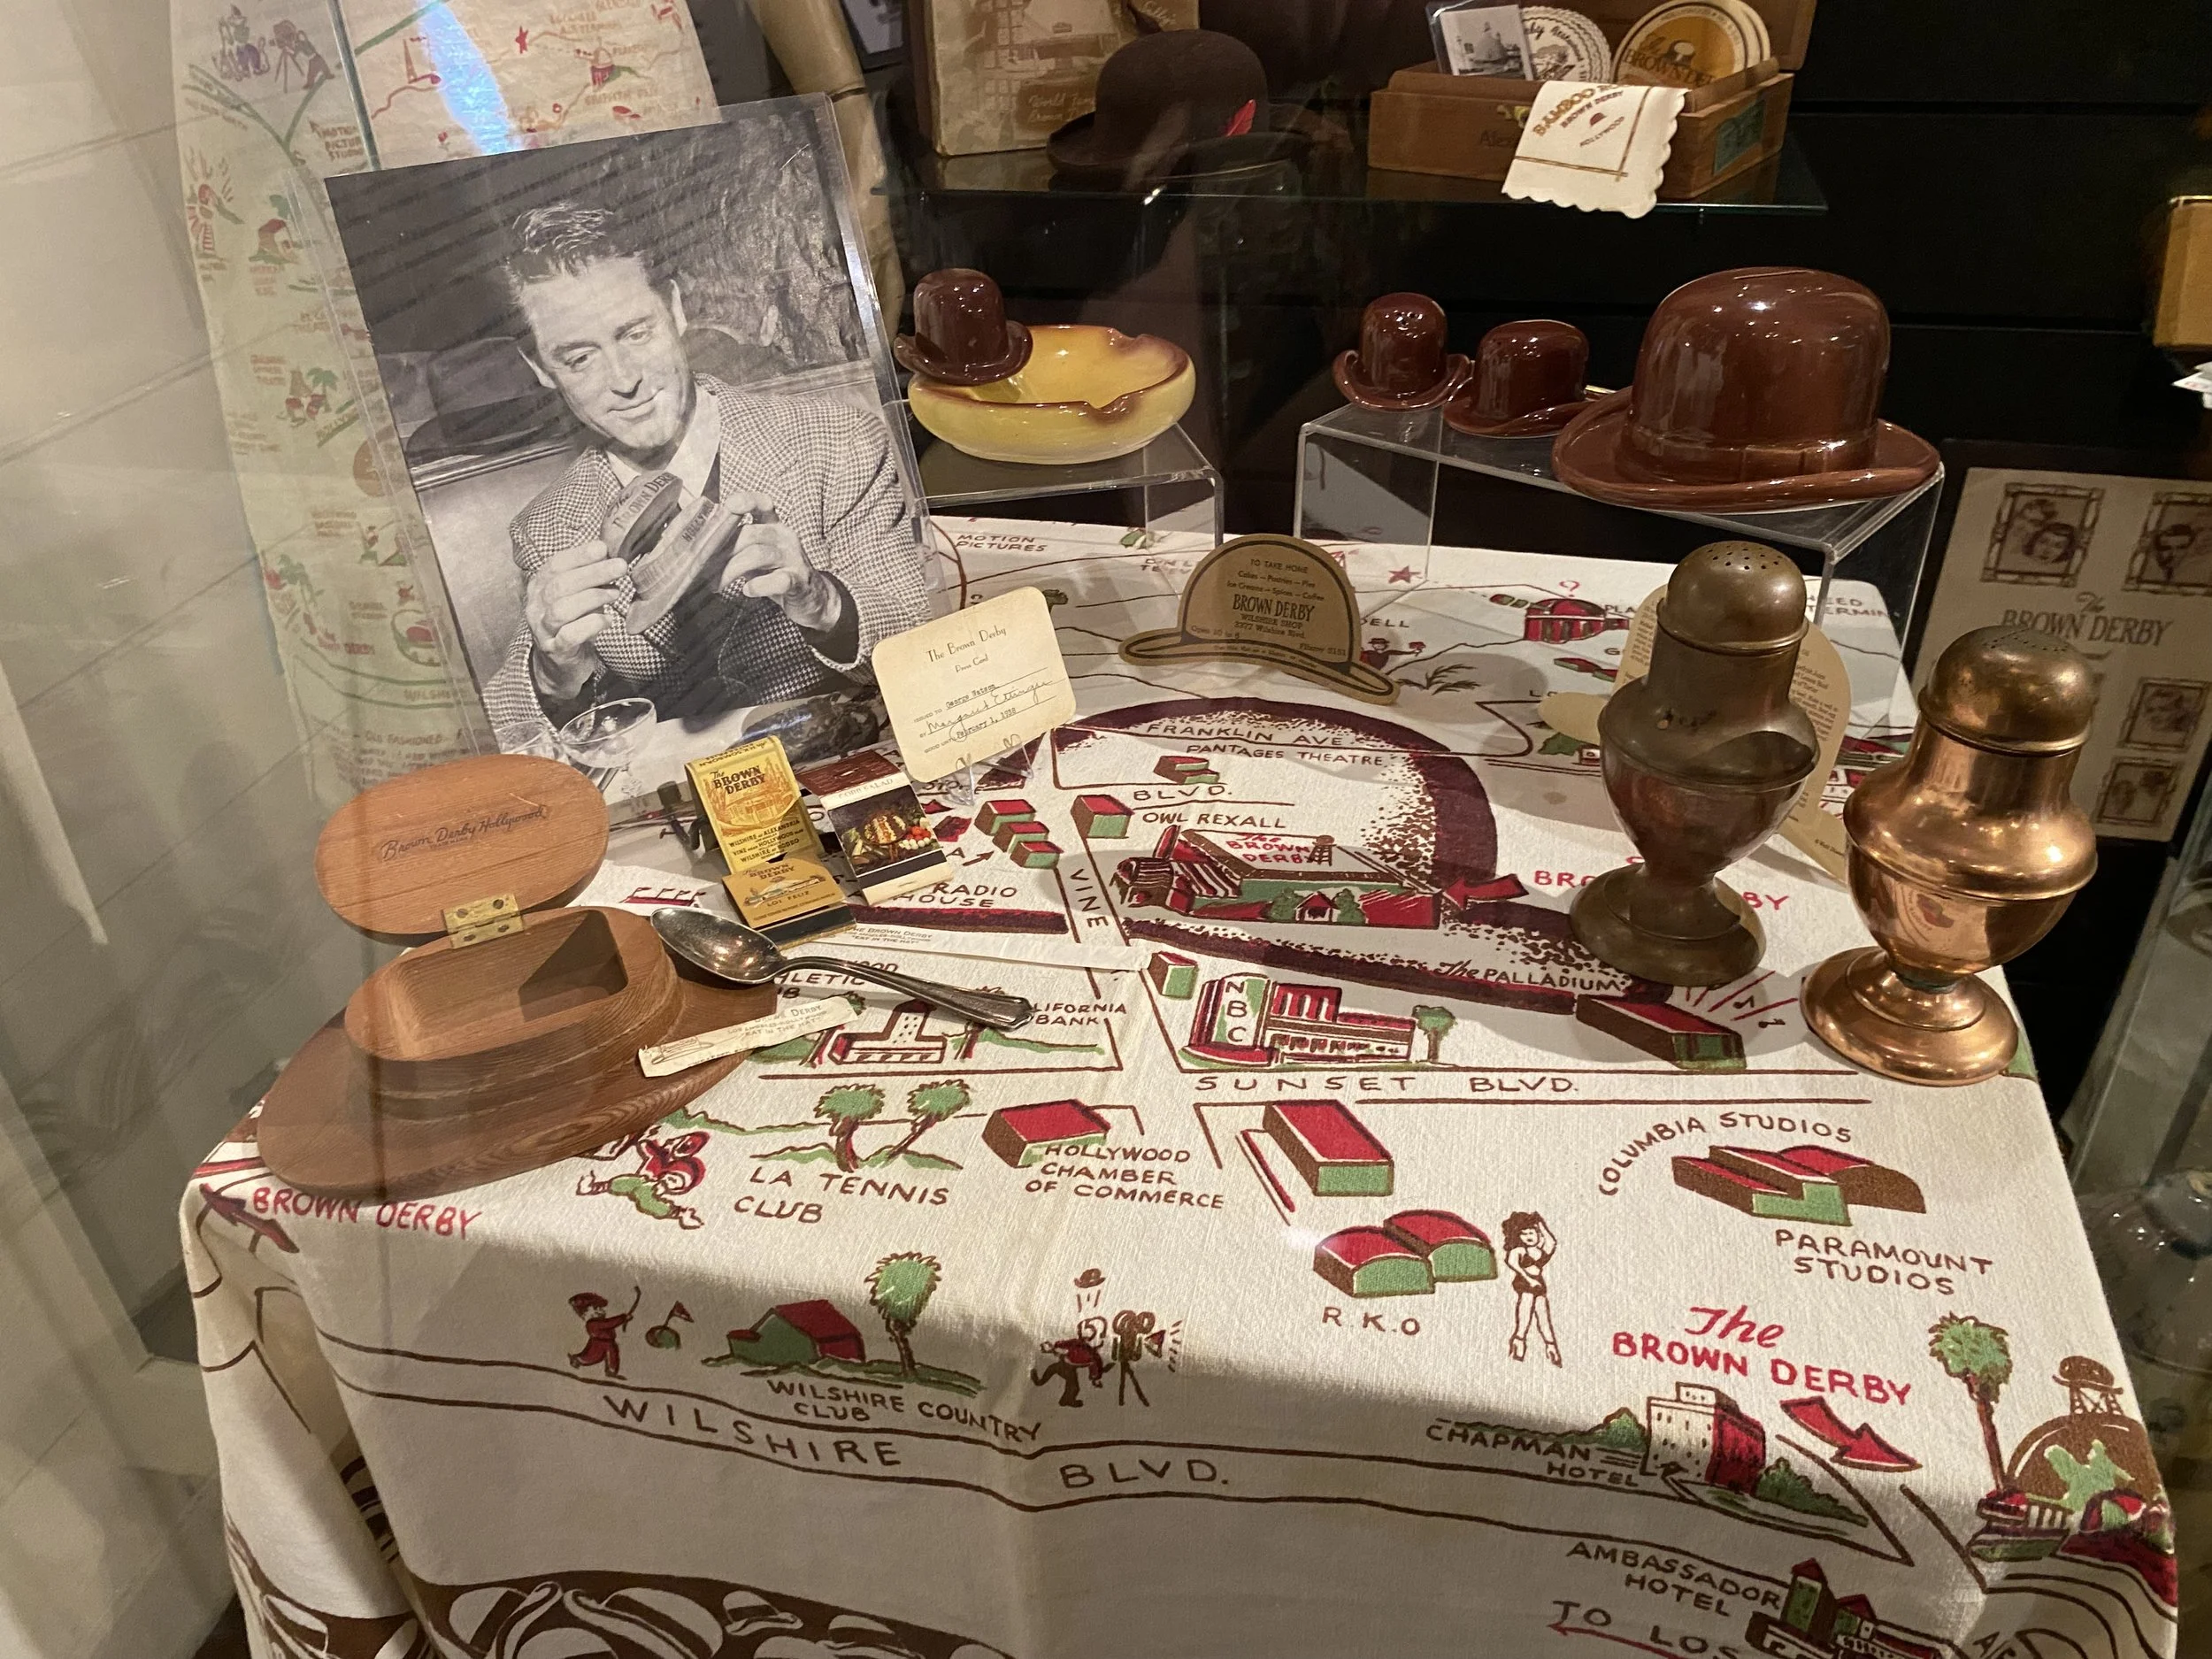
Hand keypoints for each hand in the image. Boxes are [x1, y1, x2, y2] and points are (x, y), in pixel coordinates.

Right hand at [524, 535, 624, 702]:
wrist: (559, 665)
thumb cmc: (573, 623)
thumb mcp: (578, 596)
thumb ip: (589, 578)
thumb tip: (611, 556)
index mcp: (540, 586)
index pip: (555, 565)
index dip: (579, 555)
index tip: (603, 548)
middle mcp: (536, 606)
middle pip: (560, 585)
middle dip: (592, 573)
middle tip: (620, 567)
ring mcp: (543, 629)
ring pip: (562, 609)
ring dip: (592, 598)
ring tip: (615, 593)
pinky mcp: (555, 650)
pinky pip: (569, 636)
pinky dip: (590, 625)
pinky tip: (607, 621)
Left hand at [715, 499, 844, 632]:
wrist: (812, 598)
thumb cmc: (777, 573)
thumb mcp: (756, 553)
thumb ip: (736, 544)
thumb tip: (699, 543)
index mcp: (774, 526)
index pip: (762, 504)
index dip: (746, 500)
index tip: (728, 505)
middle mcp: (785, 537)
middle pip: (750, 534)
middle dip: (722, 552)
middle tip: (704, 568)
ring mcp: (793, 558)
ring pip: (758, 555)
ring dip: (732, 570)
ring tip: (717, 584)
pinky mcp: (798, 581)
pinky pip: (777, 580)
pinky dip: (758, 586)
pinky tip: (747, 591)